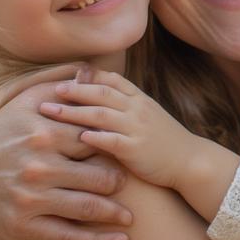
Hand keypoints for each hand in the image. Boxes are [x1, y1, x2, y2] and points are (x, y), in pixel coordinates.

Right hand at [0, 71, 132, 239]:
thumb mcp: (21, 102)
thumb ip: (58, 86)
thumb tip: (91, 69)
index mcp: (45, 132)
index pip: (97, 139)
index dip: (116, 145)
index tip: (130, 149)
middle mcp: (39, 165)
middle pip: (99, 175)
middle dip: (120, 181)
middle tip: (132, 183)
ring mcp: (31, 197)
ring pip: (89, 207)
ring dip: (116, 213)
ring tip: (131, 216)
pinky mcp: (23, 225)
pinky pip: (69, 237)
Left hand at [38, 70, 193, 190]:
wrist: (190, 161)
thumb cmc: (164, 140)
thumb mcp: (146, 115)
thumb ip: (123, 104)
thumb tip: (95, 93)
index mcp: (139, 99)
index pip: (110, 79)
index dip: (87, 78)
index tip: (64, 79)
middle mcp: (137, 108)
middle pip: (100, 93)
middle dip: (73, 91)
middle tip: (50, 92)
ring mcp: (137, 127)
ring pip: (100, 114)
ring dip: (72, 112)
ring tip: (50, 112)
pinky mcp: (136, 149)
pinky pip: (111, 140)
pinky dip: (93, 137)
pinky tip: (75, 137)